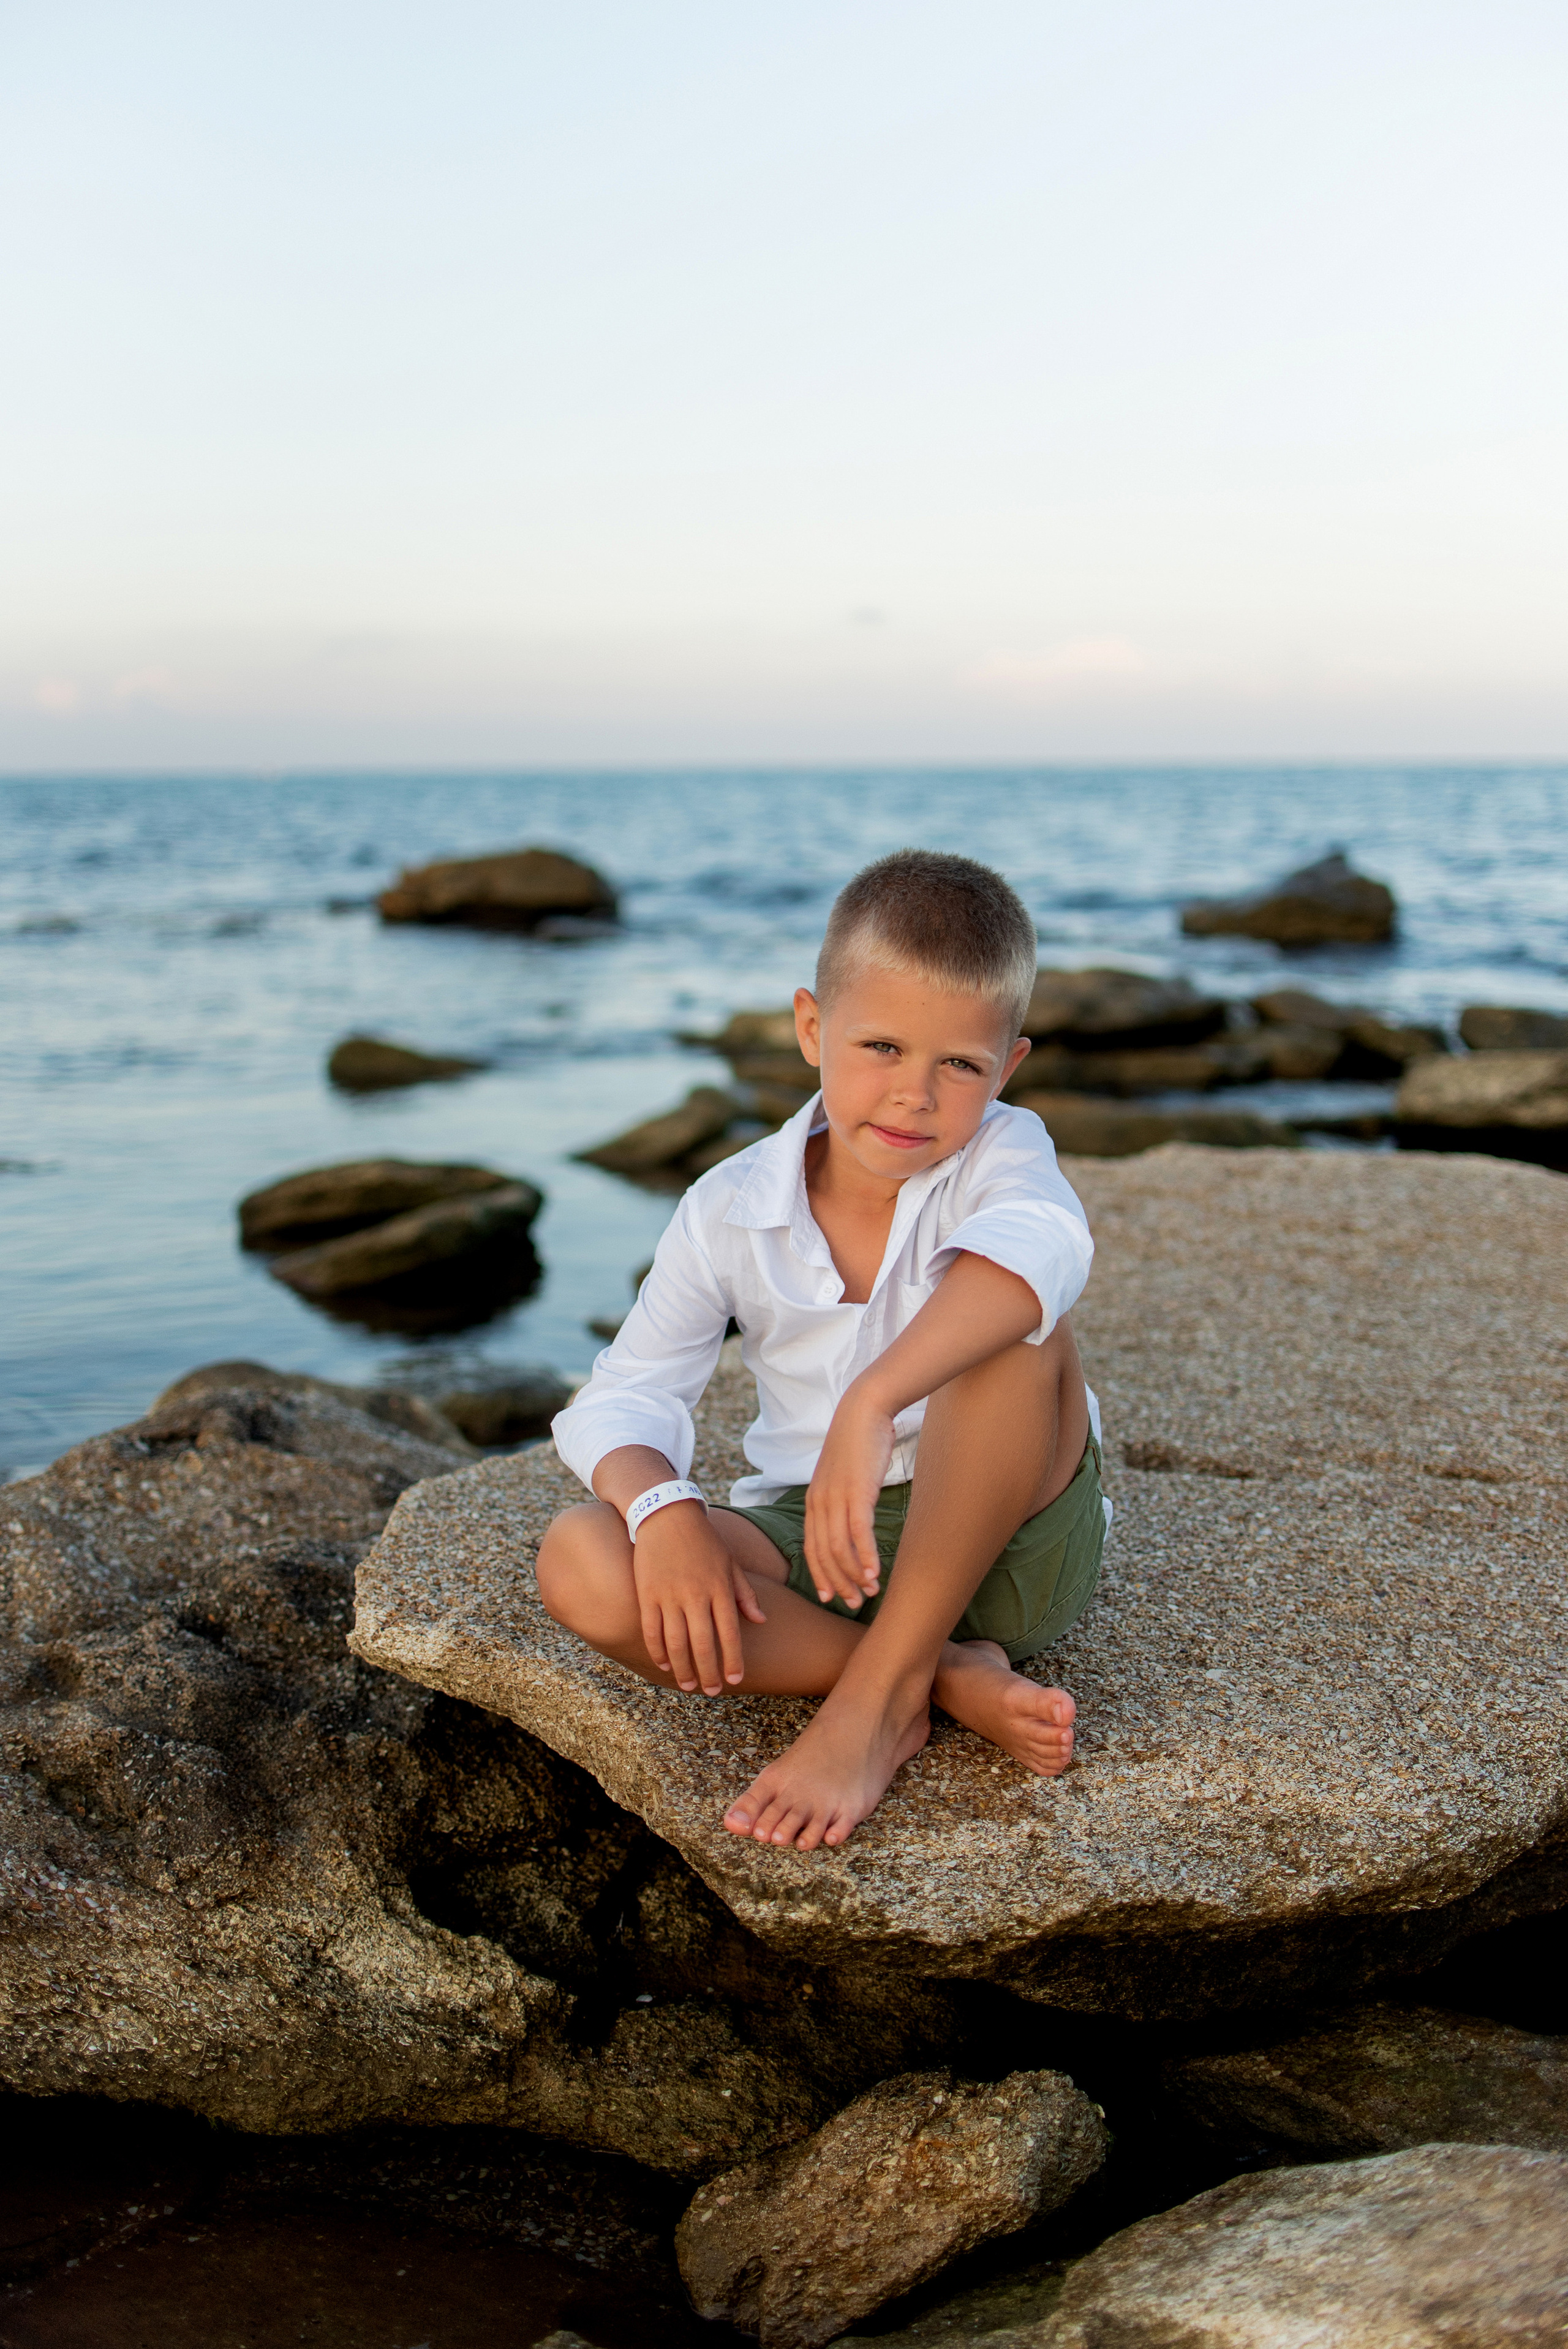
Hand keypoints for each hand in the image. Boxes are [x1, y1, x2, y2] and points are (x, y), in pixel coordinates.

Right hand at [632, 1503, 766, 1693]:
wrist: (666, 1515)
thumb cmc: (704, 1540)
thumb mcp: (730, 1563)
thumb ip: (745, 1594)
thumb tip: (760, 1620)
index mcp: (719, 1588)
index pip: (729, 1633)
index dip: (733, 1659)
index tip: (736, 1679)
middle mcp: (695, 1595)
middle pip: (702, 1644)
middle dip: (709, 1672)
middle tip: (712, 1691)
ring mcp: (669, 1595)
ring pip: (676, 1642)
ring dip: (682, 1668)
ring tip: (689, 1685)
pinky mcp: (647, 1593)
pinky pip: (652, 1629)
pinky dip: (657, 1650)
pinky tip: (663, 1664)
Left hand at [803, 1386, 894, 1610]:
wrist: (864, 1409)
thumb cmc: (858, 1443)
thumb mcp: (843, 1476)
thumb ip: (842, 1499)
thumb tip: (851, 1520)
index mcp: (814, 1501)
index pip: (812, 1548)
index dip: (821, 1575)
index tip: (832, 1597)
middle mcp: (819, 1504)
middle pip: (823, 1555)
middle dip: (838, 1582)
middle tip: (853, 1603)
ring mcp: (836, 1499)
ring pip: (840, 1549)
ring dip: (855, 1575)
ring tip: (870, 1591)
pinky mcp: (856, 1493)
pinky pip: (858, 1533)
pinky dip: (867, 1557)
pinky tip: (876, 1573)